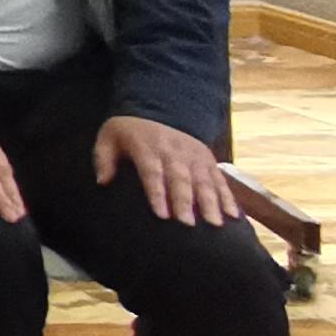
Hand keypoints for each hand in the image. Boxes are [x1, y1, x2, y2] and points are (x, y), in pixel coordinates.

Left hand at [94, 110, 240, 228]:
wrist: (158, 110)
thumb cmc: (129, 133)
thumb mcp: (109, 138)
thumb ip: (103, 159)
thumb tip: (102, 182)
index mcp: (148, 147)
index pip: (152, 172)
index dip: (157, 193)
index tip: (161, 215)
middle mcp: (174, 151)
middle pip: (180, 179)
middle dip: (185, 202)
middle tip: (187, 225)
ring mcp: (194, 155)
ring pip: (204, 181)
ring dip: (210, 203)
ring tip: (214, 225)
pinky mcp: (208, 159)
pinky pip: (219, 180)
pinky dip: (228, 197)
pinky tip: (233, 216)